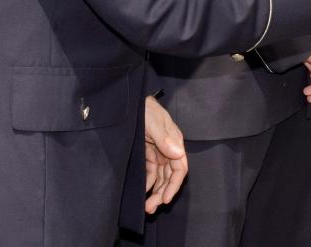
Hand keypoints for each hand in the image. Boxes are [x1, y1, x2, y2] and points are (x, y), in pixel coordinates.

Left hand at [144, 95, 187, 213]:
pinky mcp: (147, 153)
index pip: (179, 168)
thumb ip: (164, 137)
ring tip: (147, 206)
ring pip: (160, 177)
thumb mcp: (153, 121)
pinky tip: (142, 192)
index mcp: (174, 141)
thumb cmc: (145, 108)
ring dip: (155, 191)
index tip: (165, 199)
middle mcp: (169, 148)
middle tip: (150, 208)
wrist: (131, 101)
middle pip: (170, 176)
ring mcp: (158, 152)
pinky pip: (151, 172)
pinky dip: (148, 183)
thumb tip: (177, 153)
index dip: (174, 185)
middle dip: (163, 193)